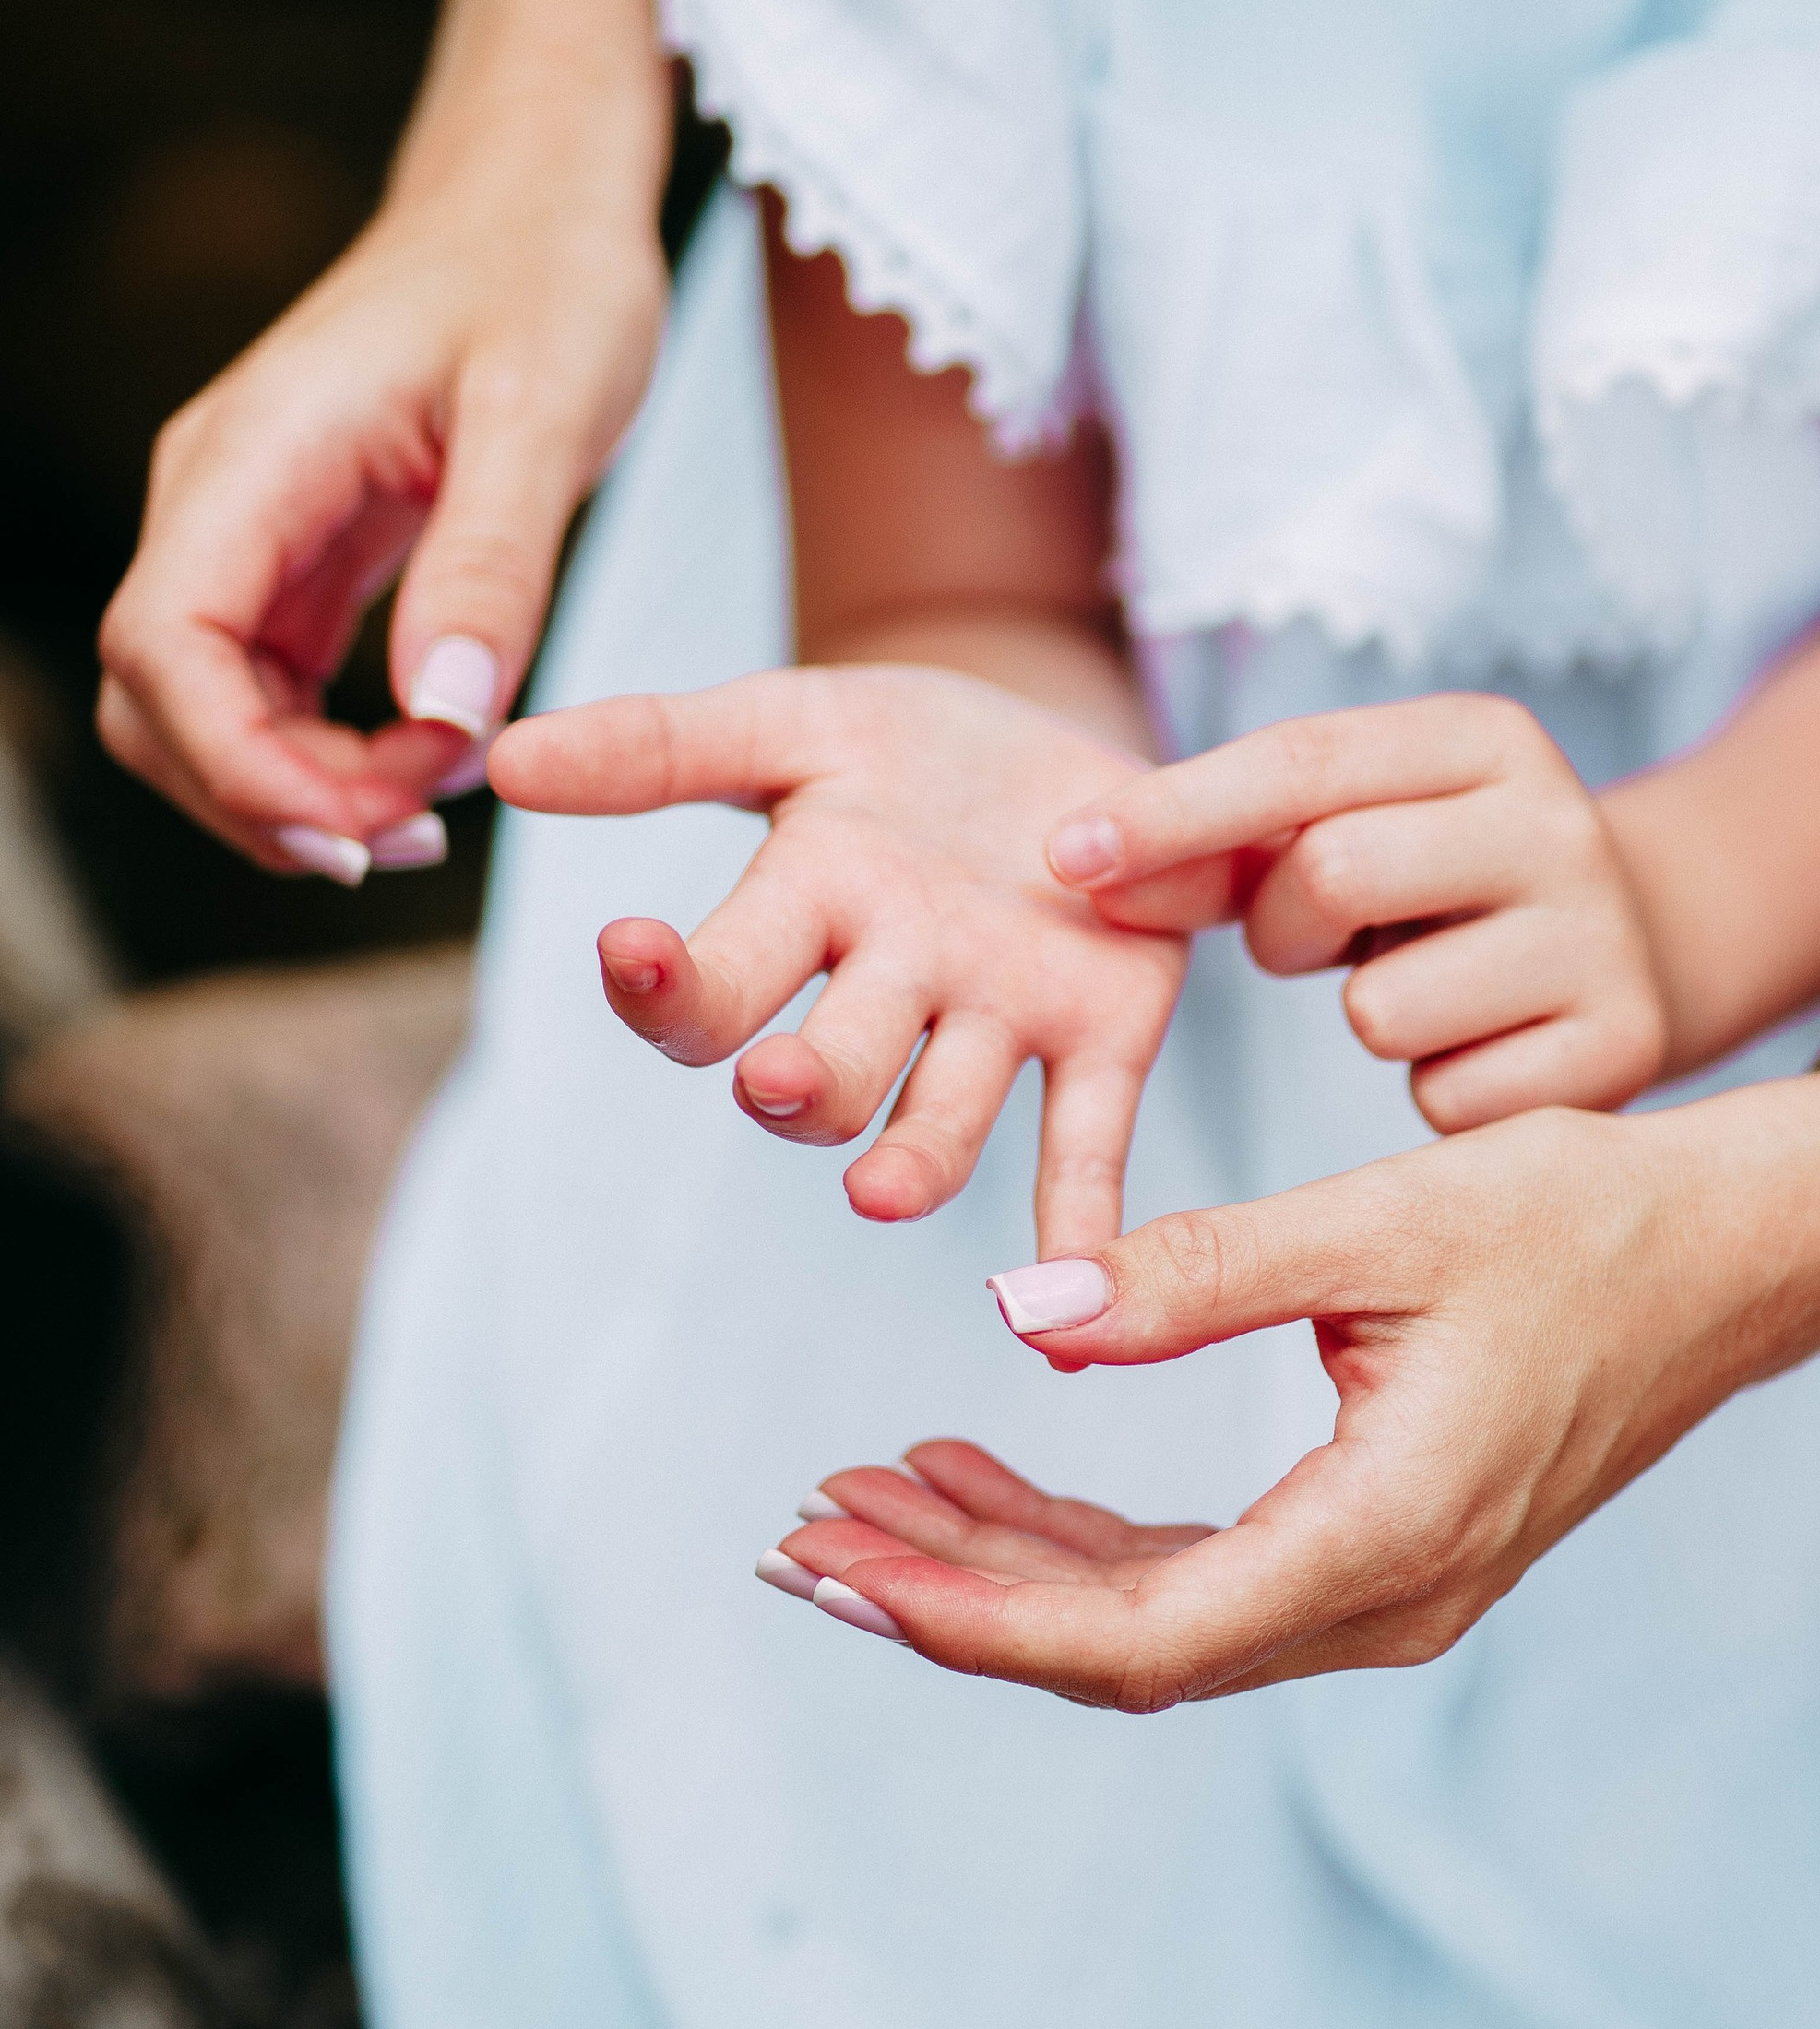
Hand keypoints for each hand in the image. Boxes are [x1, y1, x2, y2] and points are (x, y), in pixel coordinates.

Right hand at [97, 161, 666, 879]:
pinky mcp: (300, 558)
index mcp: (255, 453)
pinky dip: (330, 752)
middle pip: (157, 701)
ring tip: (433, 811)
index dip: (237, 766)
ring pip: (205, 710)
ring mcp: (251, 532)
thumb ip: (493, 565)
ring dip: (298, 789)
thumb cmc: (544, 275)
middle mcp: (221, 497)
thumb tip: (448, 721)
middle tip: (417, 836)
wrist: (536, 199)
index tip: (363, 826)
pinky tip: (426, 767)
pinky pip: (270, 686)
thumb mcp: (548, 411)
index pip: (161, 643)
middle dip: (266, 798)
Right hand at [488, 664, 1188, 1248]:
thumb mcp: (793, 720)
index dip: (667, 983)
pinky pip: (1087, 1142)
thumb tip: (503, 755)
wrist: (1064, 738)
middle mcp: (895, 989)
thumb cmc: (905, 746)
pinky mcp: (1108, 1030)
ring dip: (914, 1162)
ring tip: (883, 1194)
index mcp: (808, 909)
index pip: (714, 985)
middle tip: (777, 1080)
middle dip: (801, 1087)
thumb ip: (661, 744)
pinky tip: (1068, 1309)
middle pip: (828, 1079)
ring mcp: (999, 1019)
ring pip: (943, 1120)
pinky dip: (1080, 1226)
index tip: (626, 947)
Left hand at [763, 1101, 1800, 1702]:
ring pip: (1150, 1614)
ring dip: (1006, 1563)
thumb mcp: (1385, 1221)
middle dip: (950, 1594)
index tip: (841, 1562)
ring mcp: (1384, 1587)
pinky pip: (1199, 1572)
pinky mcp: (1379, 1545)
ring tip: (865, 1493)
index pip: (1132, 1635)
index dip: (970, 1613)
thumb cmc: (1583, 1216)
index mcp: (1381, 1536)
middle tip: (800, 1533)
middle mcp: (1380, 1600)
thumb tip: (1018, 1318)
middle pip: (1119, 1646)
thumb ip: (1198, 1270)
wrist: (1734, 1253)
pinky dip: (1082, 1532)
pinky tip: (990, 1470)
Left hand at [1042, 694, 1670, 1121]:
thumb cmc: (1441, 883)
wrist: (1645, 943)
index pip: (1300, 758)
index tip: (1061, 857)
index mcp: (1484, 738)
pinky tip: (1484, 1048)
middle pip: (1333, 869)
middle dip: (1282, 924)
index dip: (1172, 809)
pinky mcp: (1623, 1047)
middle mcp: (1558, 821)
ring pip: (1383, 1007)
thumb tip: (1076, 873)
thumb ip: (1222, 849)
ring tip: (1423, 988)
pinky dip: (1435, 1087)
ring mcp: (1600, 936)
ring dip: (1366, 1018)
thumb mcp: (1353, 830)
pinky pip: (1447, 1101)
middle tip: (1312, 941)